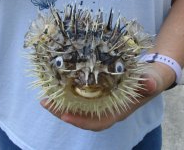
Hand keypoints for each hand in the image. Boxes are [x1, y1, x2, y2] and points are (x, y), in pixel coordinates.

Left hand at [40, 63, 174, 130]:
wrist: (148, 76)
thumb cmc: (149, 80)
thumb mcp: (151, 80)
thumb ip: (151, 83)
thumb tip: (150, 84)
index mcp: (117, 109)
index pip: (98, 121)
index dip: (81, 121)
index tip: (64, 115)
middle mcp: (106, 107)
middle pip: (82, 114)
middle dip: (63, 111)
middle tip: (45, 102)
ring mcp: (101, 99)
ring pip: (79, 105)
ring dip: (62, 102)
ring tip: (46, 95)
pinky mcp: (98, 91)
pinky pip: (82, 95)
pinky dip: (70, 93)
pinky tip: (59, 85)